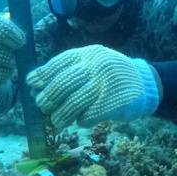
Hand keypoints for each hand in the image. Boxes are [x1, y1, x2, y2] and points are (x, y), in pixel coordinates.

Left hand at [26, 44, 159, 127]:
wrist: (145, 83)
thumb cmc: (110, 75)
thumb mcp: (92, 63)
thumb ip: (68, 71)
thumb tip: (35, 86)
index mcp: (88, 54)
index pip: (59, 63)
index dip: (42, 75)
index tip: (31, 85)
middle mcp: (96, 66)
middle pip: (64, 83)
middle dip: (49, 97)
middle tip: (42, 106)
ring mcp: (105, 85)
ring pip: (75, 102)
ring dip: (61, 114)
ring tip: (55, 121)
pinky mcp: (113, 103)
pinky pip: (89, 115)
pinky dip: (81, 120)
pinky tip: (79, 121)